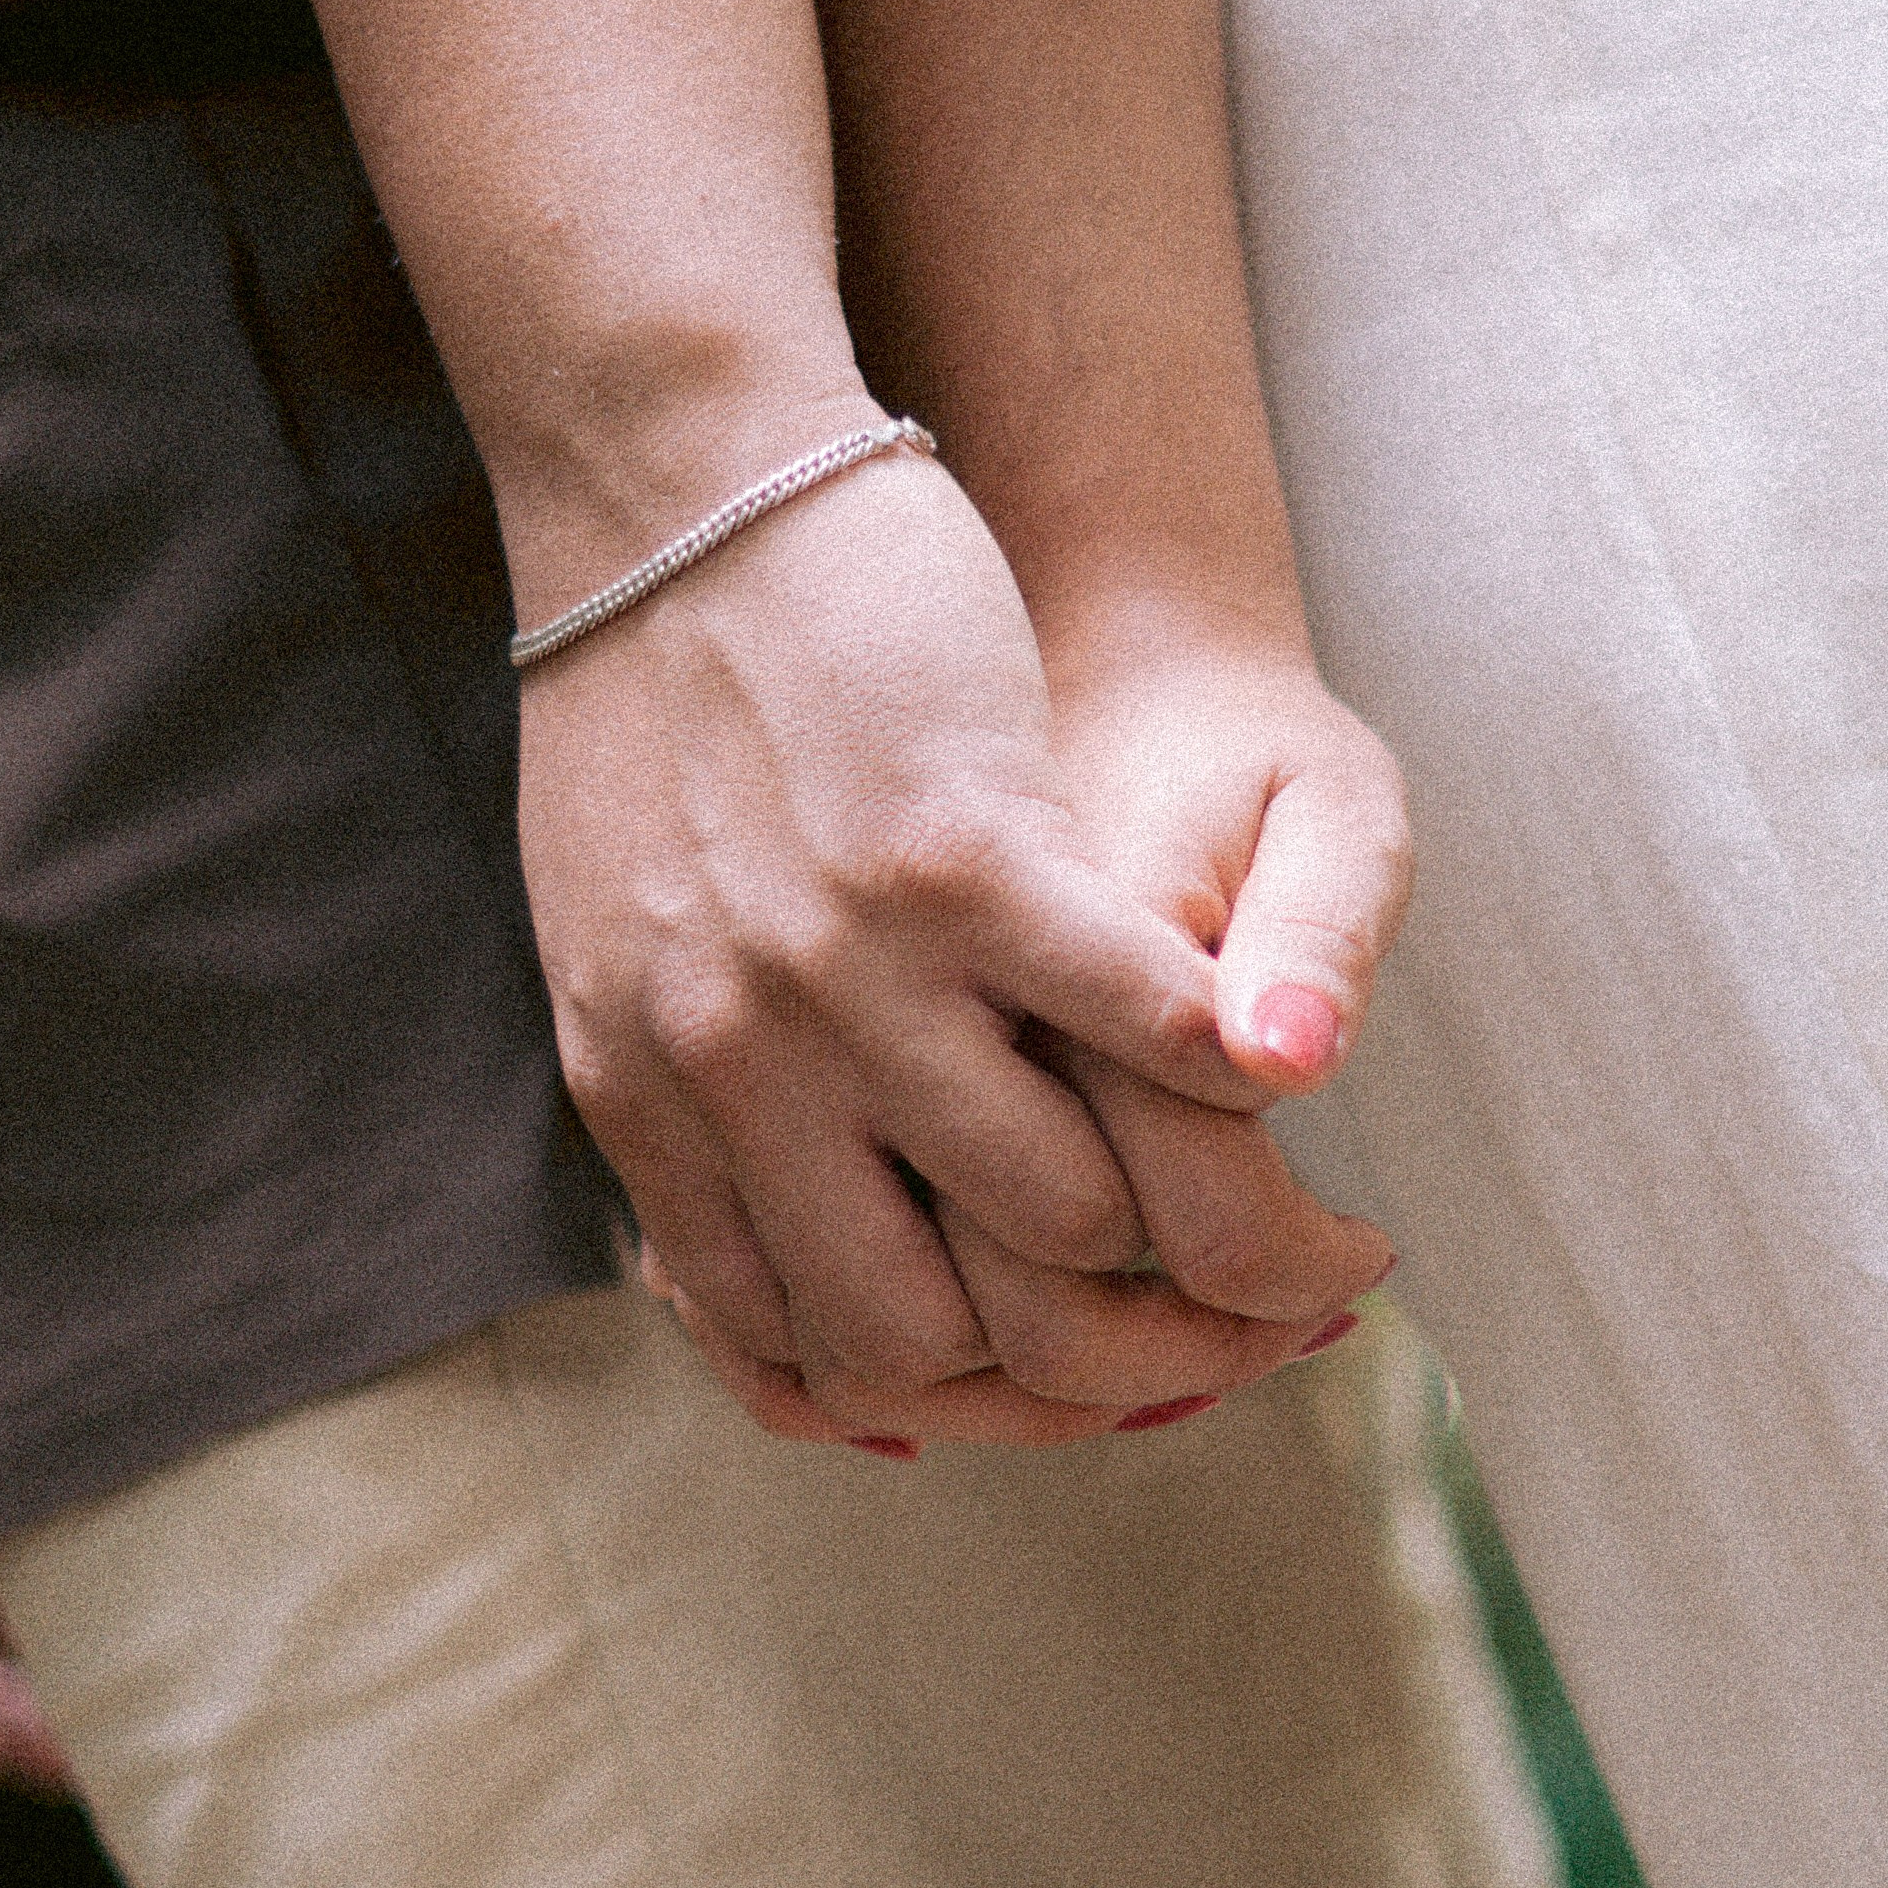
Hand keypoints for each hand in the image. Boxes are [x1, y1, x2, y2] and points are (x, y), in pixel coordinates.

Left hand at [518, 445, 1371, 1437]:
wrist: (672, 491)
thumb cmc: (658, 707)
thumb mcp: (607, 941)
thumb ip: (680, 1101)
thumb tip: (690, 1267)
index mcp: (651, 1100)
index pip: (811, 1349)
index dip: (963, 1397)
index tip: (1071, 1373)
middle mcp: (736, 1065)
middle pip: (942, 1333)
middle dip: (1100, 1354)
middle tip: (1220, 1325)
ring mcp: (841, 969)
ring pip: (1060, 1204)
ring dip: (1185, 1220)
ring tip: (1280, 1200)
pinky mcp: (955, 856)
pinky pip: (1137, 1026)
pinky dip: (1224, 1067)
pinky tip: (1268, 1059)